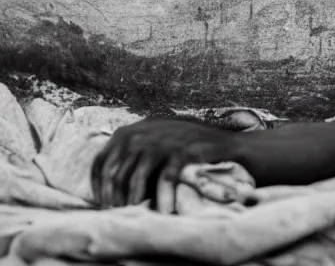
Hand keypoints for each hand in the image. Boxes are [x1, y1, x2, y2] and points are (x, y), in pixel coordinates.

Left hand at [90, 117, 242, 210]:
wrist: (227, 144)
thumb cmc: (188, 148)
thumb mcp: (157, 142)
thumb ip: (134, 154)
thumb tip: (108, 185)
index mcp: (134, 130)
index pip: (101, 159)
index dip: (97, 185)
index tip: (101, 203)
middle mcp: (145, 132)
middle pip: (115, 170)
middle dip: (113, 197)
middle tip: (117, 213)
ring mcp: (165, 140)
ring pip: (135, 177)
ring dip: (133, 200)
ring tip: (135, 213)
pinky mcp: (183, 150)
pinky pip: (164, 179)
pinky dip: (162, 197)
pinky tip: (163, 210)